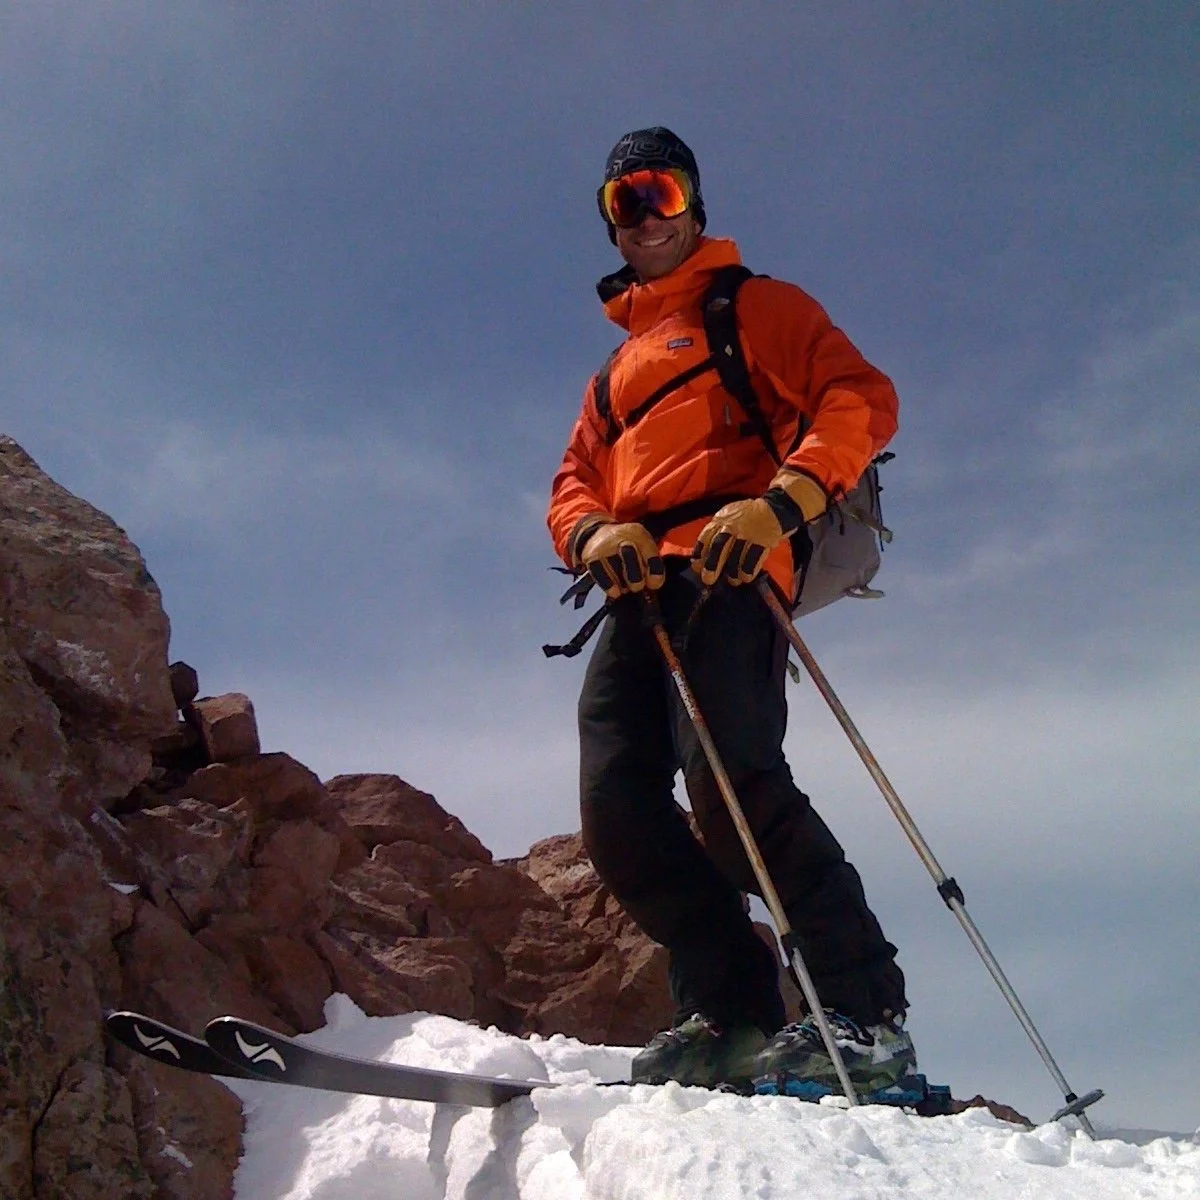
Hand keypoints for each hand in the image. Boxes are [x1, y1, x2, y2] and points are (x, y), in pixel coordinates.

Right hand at [573, 517, 664, 597]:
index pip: (649, 552)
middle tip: (637, 586)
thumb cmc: (626, 546)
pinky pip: (600, 576)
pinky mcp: (590, 557)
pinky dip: (609, 586)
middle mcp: (620, 536)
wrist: (597, 534)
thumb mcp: (642, 546)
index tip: (654, 584)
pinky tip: (615, 591)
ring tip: (625, 586)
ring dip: (623, 585)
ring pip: (615, 570)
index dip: (654, 571)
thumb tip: (653, 584)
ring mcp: (604, 546)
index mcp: (637, 533)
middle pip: (629, 557)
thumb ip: (651, 563)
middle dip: (636, 577)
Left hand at [691, 470, 826, 586]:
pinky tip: (746, 577)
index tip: (696, 567)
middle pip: (719, 546)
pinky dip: (748, 569)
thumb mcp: (729, 516)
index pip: (706, 536)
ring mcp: (749, 532)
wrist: (777, 506)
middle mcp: (733, 525)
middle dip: (712, 565)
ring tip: (732, 580)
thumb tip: (703, 556)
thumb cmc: (750, 515)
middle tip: (708, 579)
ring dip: (732, 570)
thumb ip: (717, 531)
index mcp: (722, 519)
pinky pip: (754, 557)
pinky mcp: (763, 539)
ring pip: (736, 554)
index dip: (700, 553)